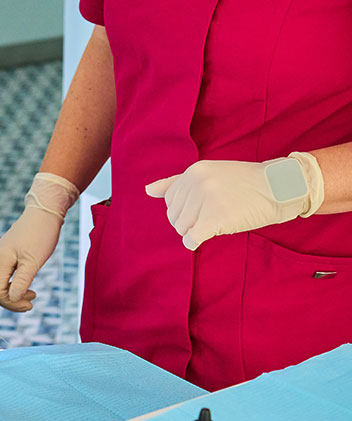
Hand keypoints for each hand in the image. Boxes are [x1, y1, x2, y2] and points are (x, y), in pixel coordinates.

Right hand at [0, 172, 78, 311]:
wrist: (43, 213)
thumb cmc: (41, 236)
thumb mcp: (34, 262)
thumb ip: (22, 282)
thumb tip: (12, 300)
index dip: (11, 303)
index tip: (31, 304)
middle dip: (10, 301)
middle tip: (31, 303)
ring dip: (11, 295)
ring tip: (32, 295)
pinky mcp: (1, 256)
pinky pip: (0, 277)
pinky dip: (11, 286)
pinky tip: (26, 286)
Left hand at [145, 152, 323, 250]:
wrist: (280, 187)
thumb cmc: (244, 183)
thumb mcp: (209, 174)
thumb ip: (176, 182)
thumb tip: (147, 190)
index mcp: (193, 172)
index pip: (170, 201)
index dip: (186, 209)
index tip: (206, 205)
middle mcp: (197, 183)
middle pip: (174, 217)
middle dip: (190, 221)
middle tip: (214, 214)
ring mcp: (207, 200)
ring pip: (182, 229)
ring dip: (197, 230)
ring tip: (218, 219)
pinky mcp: (216, 218)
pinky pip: (192, 238)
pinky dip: (196, 241)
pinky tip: (209, 234)